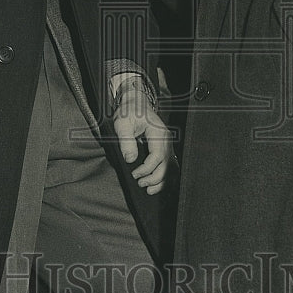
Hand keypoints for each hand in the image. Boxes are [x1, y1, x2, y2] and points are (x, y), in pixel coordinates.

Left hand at [112, 80, 175, 194]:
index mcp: (158, 133)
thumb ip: (126, 142)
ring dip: (161, 181)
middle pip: (167, 165)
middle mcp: (166, 140)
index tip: (134, 174)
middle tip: (140, 183)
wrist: (135, 103)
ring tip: (148, 189)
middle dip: (154, 178)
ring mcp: (167, 145)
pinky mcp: (165, 149)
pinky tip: (156, 184)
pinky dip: (164, 177)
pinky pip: (169, 166)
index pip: (157, 156)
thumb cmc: (129, 112)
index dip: (146, 169)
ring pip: (171, 168)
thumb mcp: (122, 124)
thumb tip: (130, 159)